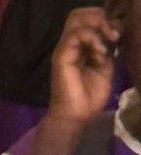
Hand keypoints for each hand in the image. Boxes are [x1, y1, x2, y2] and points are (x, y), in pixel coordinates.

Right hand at [49, 7, 118, 124]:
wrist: (77, 115)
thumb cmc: (89, 96)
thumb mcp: (106, 65)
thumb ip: (107, 47)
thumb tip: (114, 30)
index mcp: (80, 47)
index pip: (88, 19)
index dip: (105, 20)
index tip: (117, 36)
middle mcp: (70, 45)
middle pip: (79, 14)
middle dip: (100, 17)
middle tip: (112, 34)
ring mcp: (64, 50)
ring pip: (77, 19)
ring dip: (98, 26)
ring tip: (108, 42)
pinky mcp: (61, 57)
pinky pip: (76, 35)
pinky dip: (92, 39)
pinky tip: (100, 53)